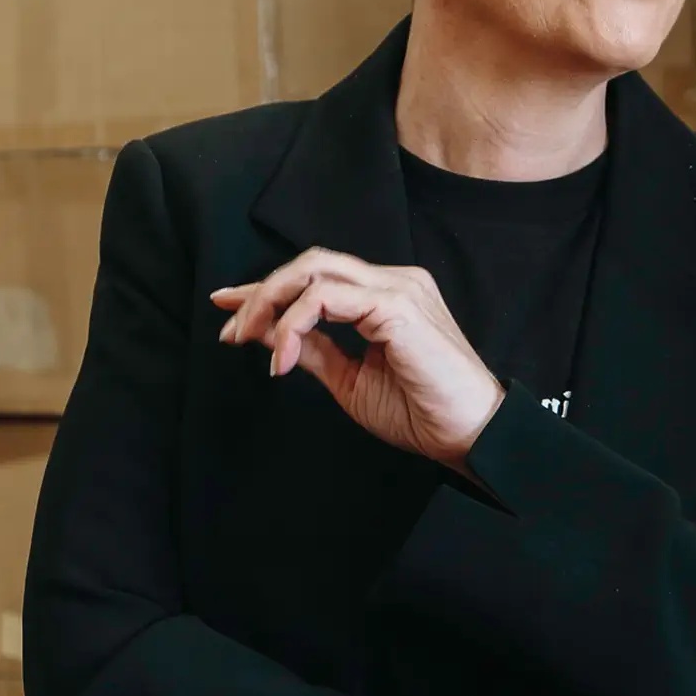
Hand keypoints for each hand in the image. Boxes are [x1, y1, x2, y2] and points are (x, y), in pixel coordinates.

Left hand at [212, 250, 503, 471]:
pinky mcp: (397, 306)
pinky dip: (295, 324)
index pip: (319, 276)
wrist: (467, 433)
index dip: (268, 289)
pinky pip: (327, 298)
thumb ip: (317, 351)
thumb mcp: (352, 380)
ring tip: (249, 340)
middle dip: (262, 291)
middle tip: (230, 327)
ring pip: (315, 272)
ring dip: (271, 303)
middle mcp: (394, 282)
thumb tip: (272, 335)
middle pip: (312, 262)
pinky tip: (284, 357)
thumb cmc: (421, 411)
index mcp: (387, 296)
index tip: (228, 309)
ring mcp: (398, 289)